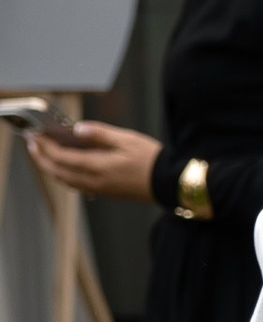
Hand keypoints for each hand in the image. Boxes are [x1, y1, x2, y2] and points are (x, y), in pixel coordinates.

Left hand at [25, 121, 161, 204]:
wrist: (170, 184)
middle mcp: (95, 181)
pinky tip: (67, 170)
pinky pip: (78, 186)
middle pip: (58, 172)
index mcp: (98, 166)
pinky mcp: (107, 192)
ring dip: (51, 169)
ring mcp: (100, 189)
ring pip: (66, 181)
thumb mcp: (127, 139)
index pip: (62, 157)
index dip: (46, 147)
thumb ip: (100, 133)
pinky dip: (65, 176)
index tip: (37, 137)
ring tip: (44, 157)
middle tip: (33, 146)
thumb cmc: (153, 160)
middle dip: (42, 159)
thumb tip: (78, 129)